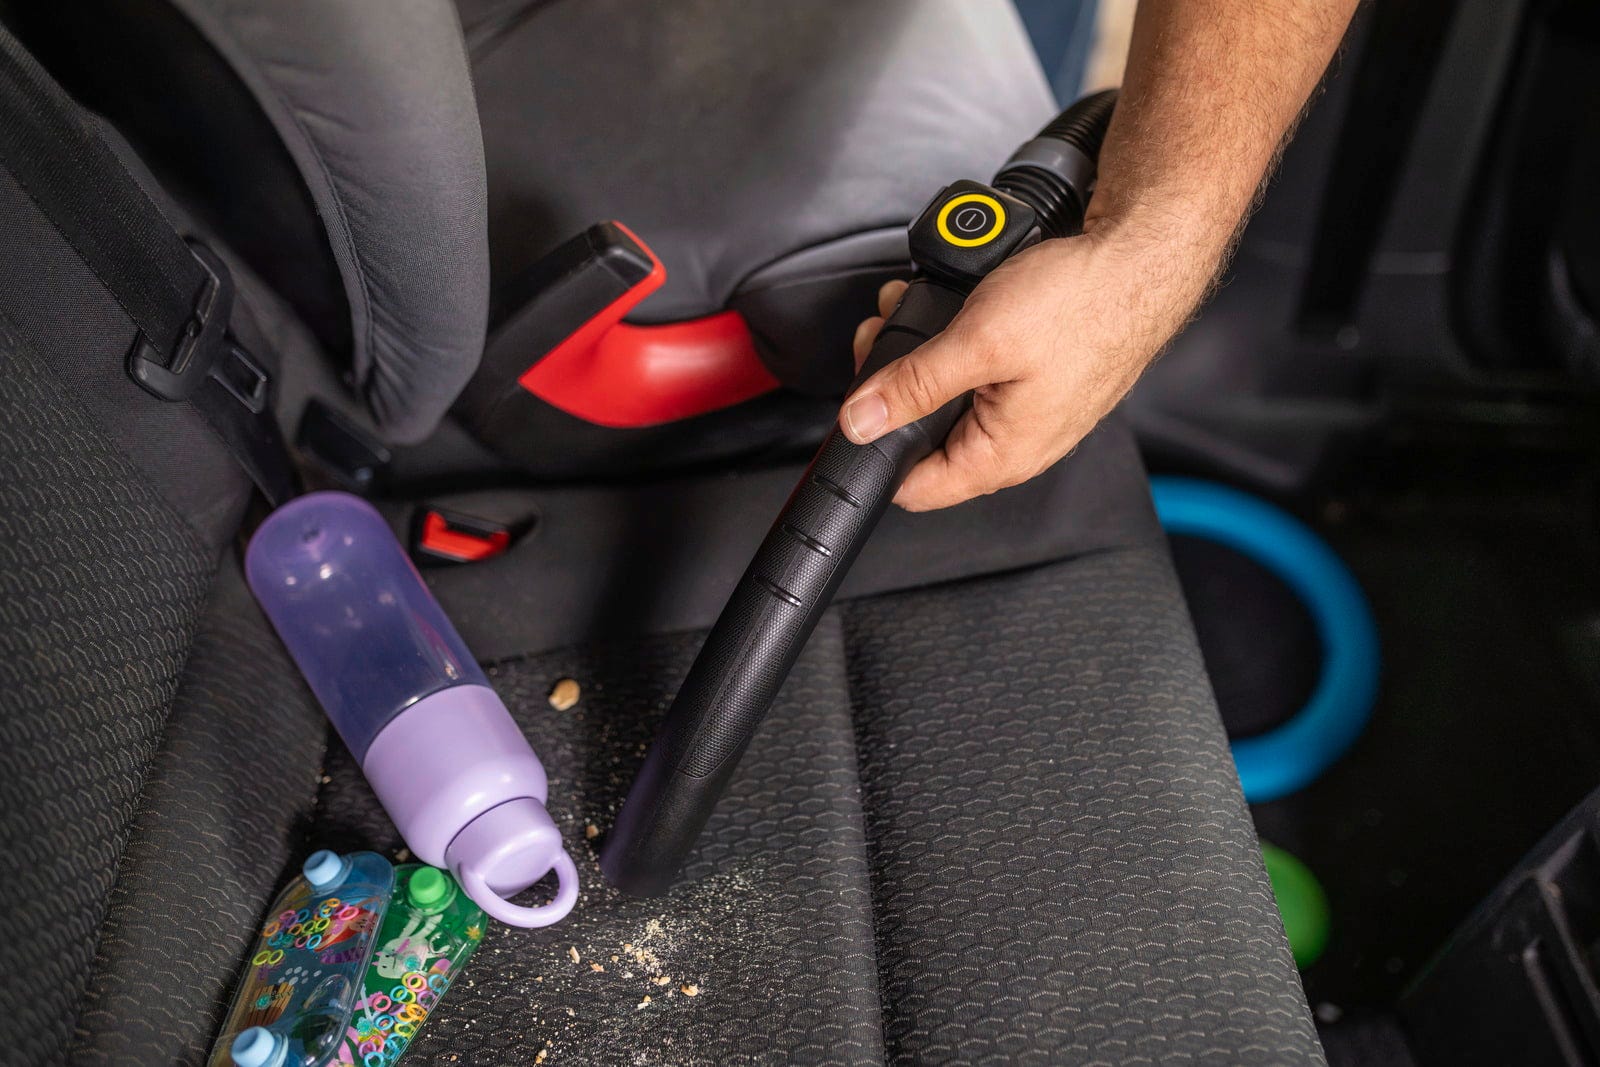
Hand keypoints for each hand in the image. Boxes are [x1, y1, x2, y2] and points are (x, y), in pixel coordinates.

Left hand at [842, 220, 1216, 510]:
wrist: (1141, 258)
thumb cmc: (1083, 303)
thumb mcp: (978, 342)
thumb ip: (913, 386)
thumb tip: (860, 423)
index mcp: (1001, 456)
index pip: (913, 488)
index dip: (874, 450)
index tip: (858, 404)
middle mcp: (1014, 445)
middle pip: (922, 437)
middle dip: (890, 386)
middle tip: (881, 338)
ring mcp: (1024, 412)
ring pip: (943, 398)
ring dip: (916, 355)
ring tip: (909, 309)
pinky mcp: (1031, 379)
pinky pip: (972, 373)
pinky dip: (950, 341)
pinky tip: (946, 308)